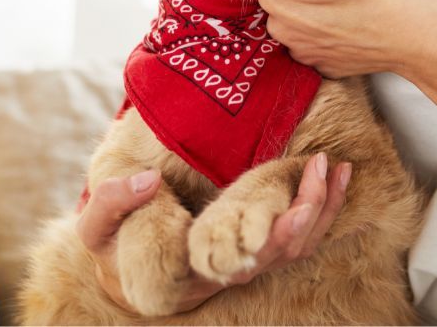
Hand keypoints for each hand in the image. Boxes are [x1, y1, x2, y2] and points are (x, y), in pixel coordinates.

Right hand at [76, 154, 350, 314]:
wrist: (127, 265)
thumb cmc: (115, 248)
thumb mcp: (98, 231)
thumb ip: (113, 204)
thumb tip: (146, 179)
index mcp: (199, 269)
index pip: (245, 260)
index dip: (272, 239)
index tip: (293, 211)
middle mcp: (232, 269)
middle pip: (285, 250)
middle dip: (310, 210)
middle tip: (320, 166)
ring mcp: (250, 260)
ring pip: (300, 245)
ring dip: (325, 207)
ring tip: (338, 167)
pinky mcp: (260, 245)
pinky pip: (301, 233)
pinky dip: (323, 207)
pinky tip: (336, 176)